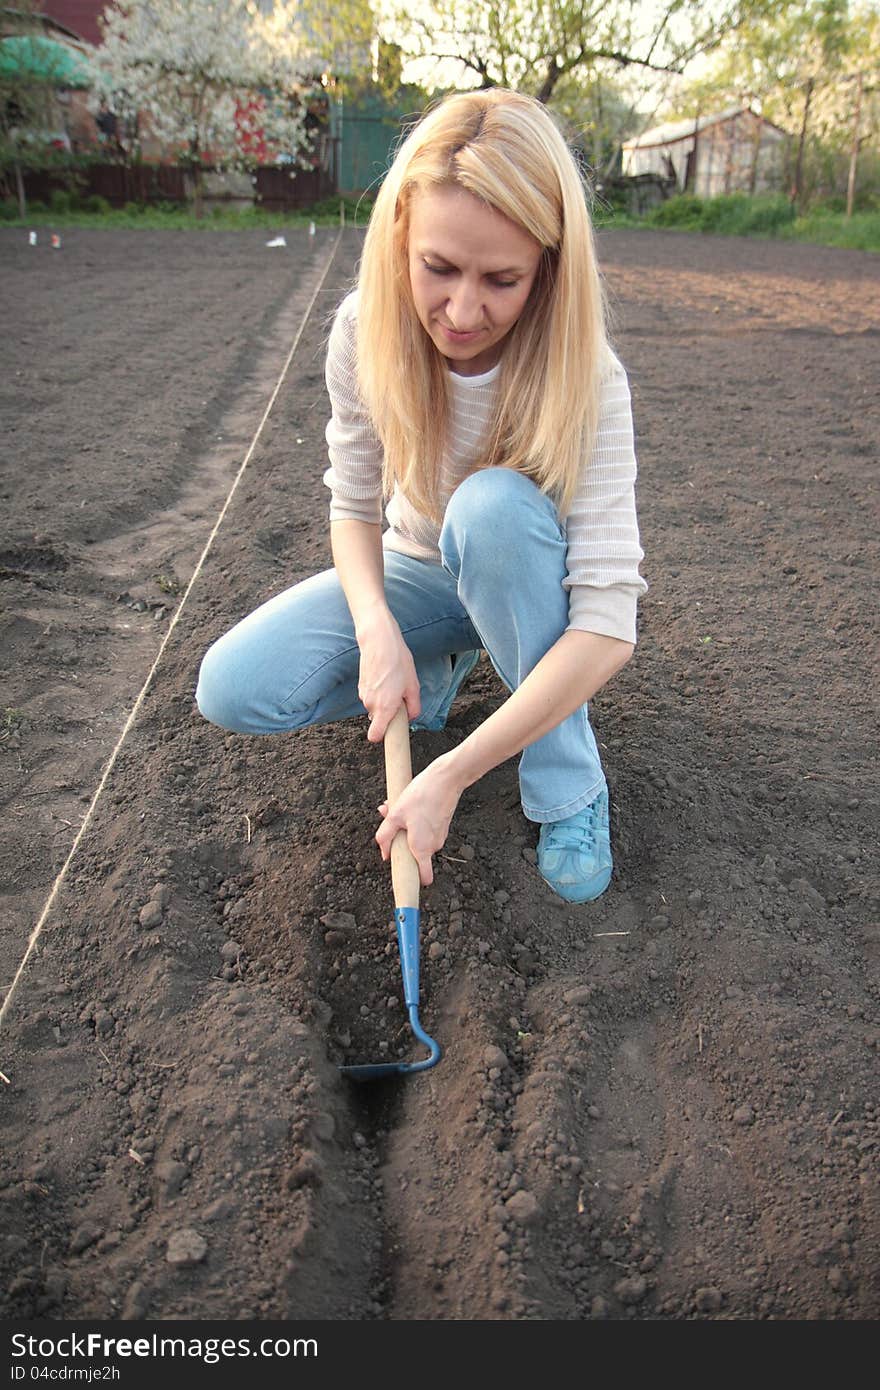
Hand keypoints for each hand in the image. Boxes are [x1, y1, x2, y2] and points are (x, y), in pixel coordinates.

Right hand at [356, 610, 420, 742]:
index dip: (384, 736)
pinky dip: (379, 692)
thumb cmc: (398, 662)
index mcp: (385, 708)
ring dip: (384, 701)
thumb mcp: (413, 685)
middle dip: (389, 714)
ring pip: (375, 707)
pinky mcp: (361, 686)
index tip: (393, 732)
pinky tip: (386, 677)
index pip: (375, 737)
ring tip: (394, 683)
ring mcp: (363, 695)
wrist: (379, 641)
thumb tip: (411, 717)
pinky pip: (371, 696)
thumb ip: (413, 707)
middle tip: (401, 697)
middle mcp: (371, 704)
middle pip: (379, 720)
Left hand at [375, 754, 462, 885]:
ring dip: (407, 830)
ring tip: (402, 809)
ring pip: (418, 841)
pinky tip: (411, 806)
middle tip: (393, 822)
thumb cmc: (421, 795)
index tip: (403, 880)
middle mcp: (433, 846)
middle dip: (402, 843)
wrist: (447, 778)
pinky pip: (424, 832)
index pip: (424, 878)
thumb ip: (386, 836)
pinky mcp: (441, 826)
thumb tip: (385, 854)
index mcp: (421, 848)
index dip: (412, 881)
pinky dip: (415, 824)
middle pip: (414, 855)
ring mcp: (439, 836)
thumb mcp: (395, 814)